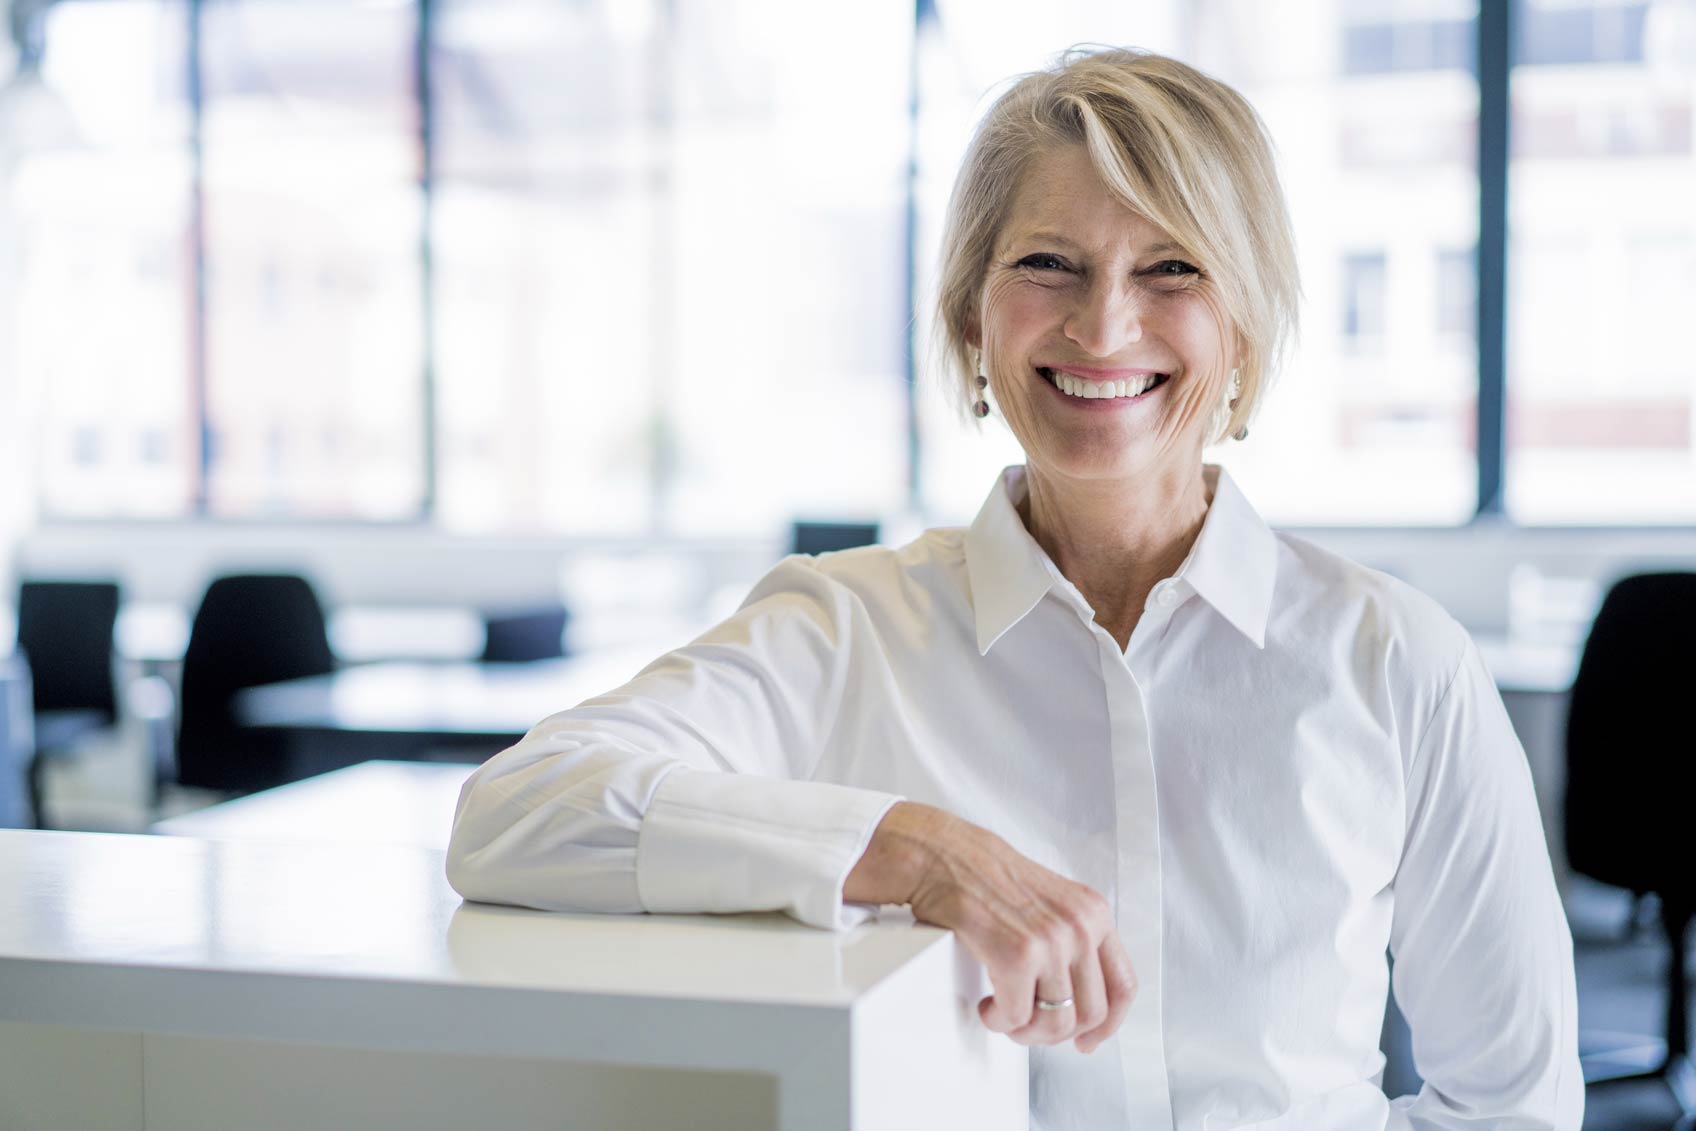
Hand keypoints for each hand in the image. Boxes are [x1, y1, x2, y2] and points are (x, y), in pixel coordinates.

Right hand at [843, 802, 1136, 1052]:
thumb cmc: (986, 879)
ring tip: (1004, 1014)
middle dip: (1055, 1032)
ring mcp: (1051, 942)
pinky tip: (987, 1005)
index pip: (1123, 985)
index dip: (1107, 1024)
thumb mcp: (1052, 903)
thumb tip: (1078, 997)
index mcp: (1094, 913)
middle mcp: (1080, 926)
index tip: (1087, 1040)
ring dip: (1025, 1030)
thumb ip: (1073, 941)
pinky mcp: (1017, 956)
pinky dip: (998, 1020)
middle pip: (1091, 1014)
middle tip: (1027, 1025)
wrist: (945, 856)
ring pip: (1055, 1023)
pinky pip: (1016, 1016)